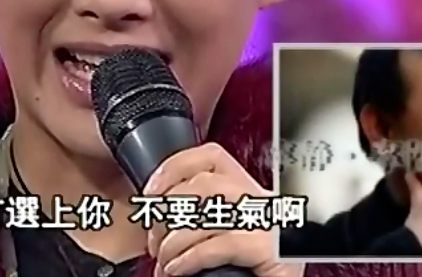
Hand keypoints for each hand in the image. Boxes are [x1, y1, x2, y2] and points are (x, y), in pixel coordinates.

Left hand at [143, 142, 302, 276]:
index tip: (150, 192)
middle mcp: (262, 201)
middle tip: (155, 239)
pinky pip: (221, 244)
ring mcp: (268, 224)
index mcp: (249, 192)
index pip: (211, 156)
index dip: (174, 167)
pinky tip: (177, 269)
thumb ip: (202, 221)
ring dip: (175, 237)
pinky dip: (190, 258)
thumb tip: (157, 224)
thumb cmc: (253, 268)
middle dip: (168, 210)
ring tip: (164, 260)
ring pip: (211, 209)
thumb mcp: (228, 234)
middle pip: (205, 181)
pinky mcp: (270, 250)